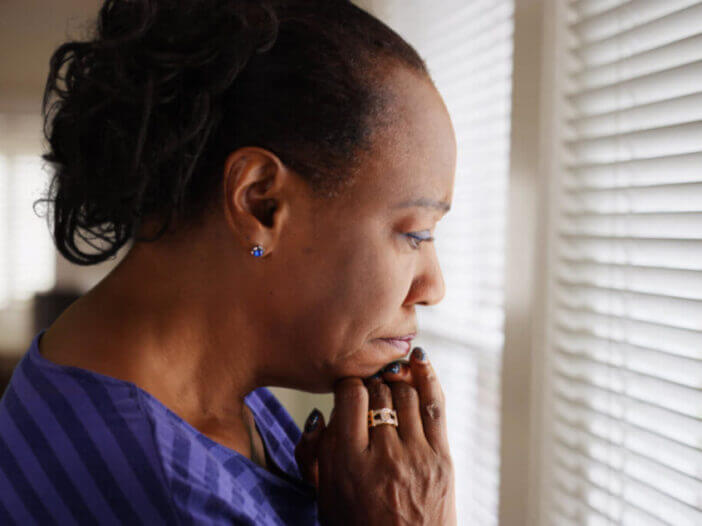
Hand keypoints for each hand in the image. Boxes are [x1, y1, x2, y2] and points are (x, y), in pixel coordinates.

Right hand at [295, 347, 456, 525]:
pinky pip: (435, 405)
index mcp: (349, 463)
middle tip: (369, 387)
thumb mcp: (324, 496)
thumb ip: (313, 454)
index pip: (349, 395)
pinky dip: (427, 377)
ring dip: (395, 380)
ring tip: (389, 379)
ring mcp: (417, 456)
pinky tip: (418, 359)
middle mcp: (384, 455)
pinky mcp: (442, 458)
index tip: (348, 390)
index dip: (347, 384)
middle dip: (371, 383)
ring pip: (405, 393)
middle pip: (378, 392)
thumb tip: (319, 414)